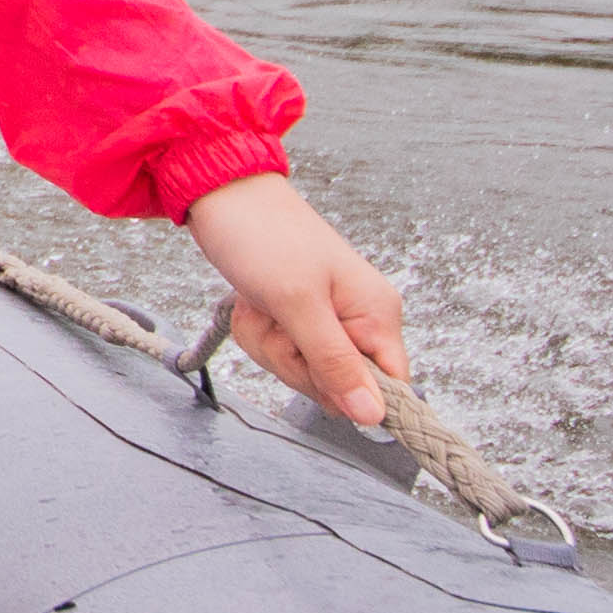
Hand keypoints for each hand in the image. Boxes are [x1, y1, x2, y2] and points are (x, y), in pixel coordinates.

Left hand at [178, 173, 404, 431]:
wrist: (222, 196)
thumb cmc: (264, 235)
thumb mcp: (299, 303)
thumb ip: (336, 362)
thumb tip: (374, 416)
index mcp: (378, 314)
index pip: (389, 389)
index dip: (350, 394)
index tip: (314, 370)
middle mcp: (360, 321)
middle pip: (337, 388)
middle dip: (294, 361)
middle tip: (279, 319)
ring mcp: (327, 322)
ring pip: (301, 372)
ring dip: (270, 343)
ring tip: (264, 304)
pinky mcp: (297, 320)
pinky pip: (278, 352)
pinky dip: (257, 332)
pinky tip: (253, 302)